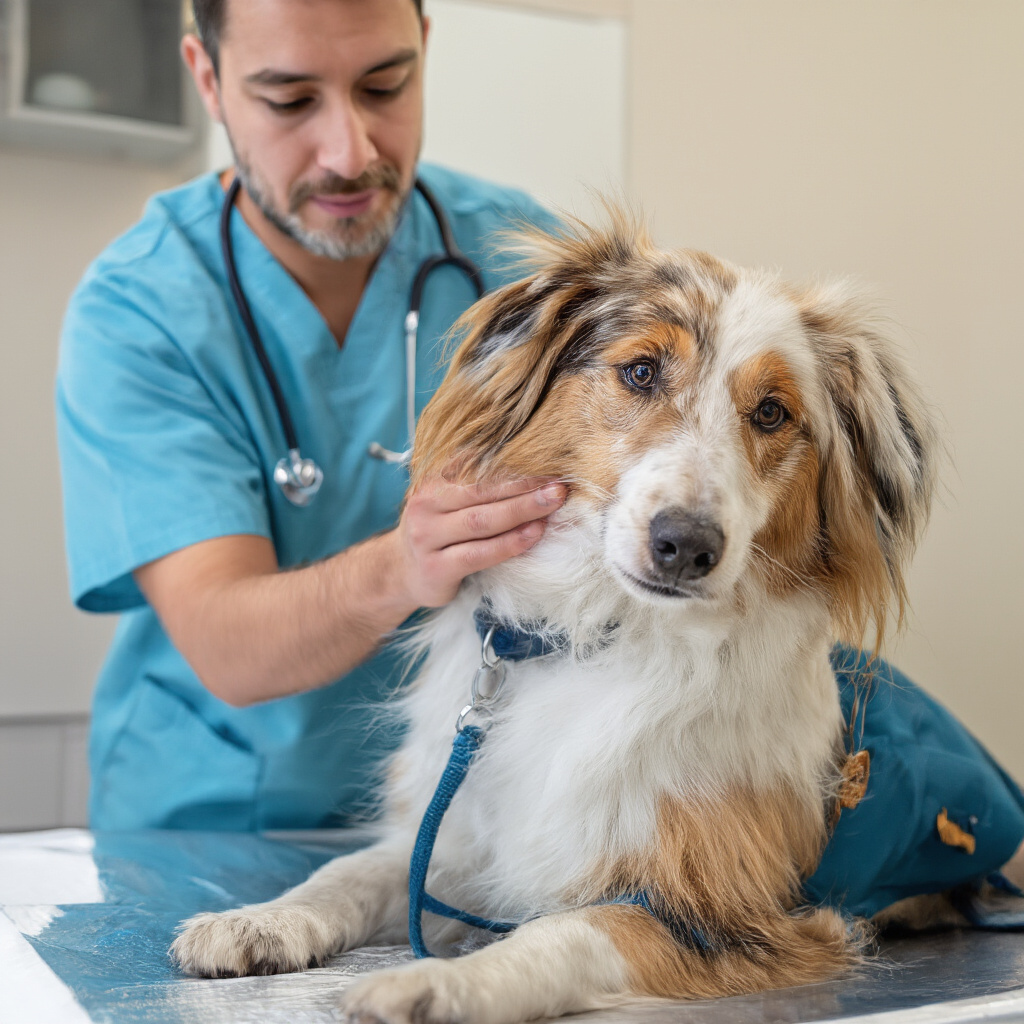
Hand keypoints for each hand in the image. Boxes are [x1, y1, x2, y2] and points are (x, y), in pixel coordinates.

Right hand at [393, 475, 567, 607]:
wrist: (400, 572)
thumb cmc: (437, 531)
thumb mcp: (445, 501)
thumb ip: (474, 484)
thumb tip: (528, 463)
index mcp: (431, 482)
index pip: (475, 469)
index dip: (513, 465)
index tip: (547, 462)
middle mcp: (425, 506)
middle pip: (480, 492)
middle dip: (523, 487)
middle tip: (558, 484)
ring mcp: (428, 538)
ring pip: (481, 521)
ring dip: (521, 511)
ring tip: (552, 504)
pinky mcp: (436, 569)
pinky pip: (479, 554)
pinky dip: (509, 543)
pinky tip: (533, 534)